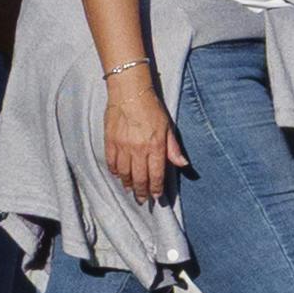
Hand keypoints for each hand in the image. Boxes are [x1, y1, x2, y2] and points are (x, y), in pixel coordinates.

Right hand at [101, 65, 184, 202]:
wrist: (129, 92)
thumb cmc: (152, 108)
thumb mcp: (168, 126)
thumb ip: (173, 148)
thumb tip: (183, 164)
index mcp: (155, 146)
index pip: (156, 174)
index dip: (156, 188)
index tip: (156, 196)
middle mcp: (138, 149)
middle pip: (139, 178)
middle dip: (141, 192)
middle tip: (142, 200)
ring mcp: (122, 146)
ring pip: (124, 173)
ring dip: (128, 184)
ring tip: (130, 190)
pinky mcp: (110, 142)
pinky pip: (111, 163)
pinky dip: (115, 172)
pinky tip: (118, 175)